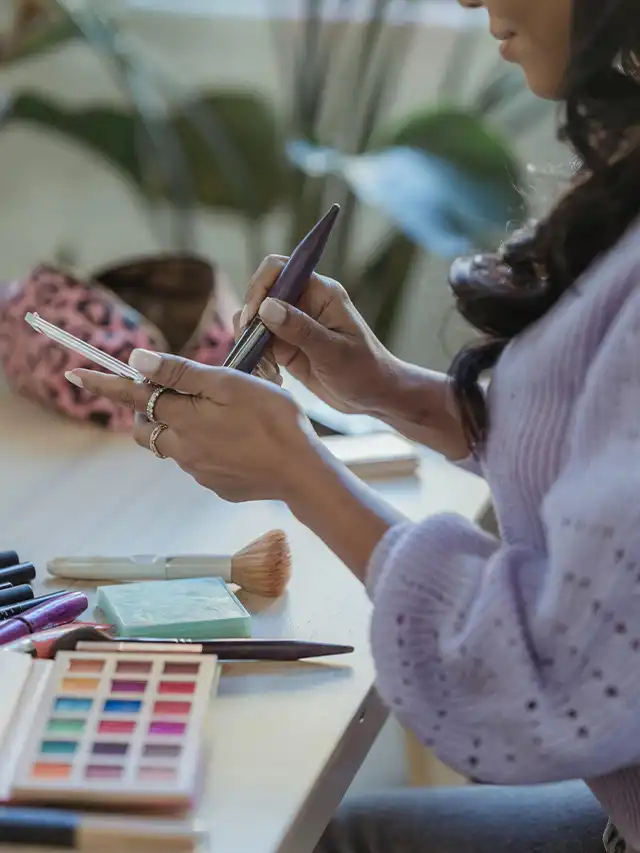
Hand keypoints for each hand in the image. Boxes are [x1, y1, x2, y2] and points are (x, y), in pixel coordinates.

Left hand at [66, 351, 318, 503]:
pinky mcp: (215, 485)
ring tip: (216, 416)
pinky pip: (197, 463)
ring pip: (171, 445)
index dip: (103, 383)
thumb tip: (137, 361)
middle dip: (143, 410)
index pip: (133, 396)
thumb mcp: (230, 384)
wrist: (301, 471)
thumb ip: (182, 373)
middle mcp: (182, 448)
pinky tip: (235, 441)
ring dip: (178, 428)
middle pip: (144, 428)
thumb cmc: (272, 419)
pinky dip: (204, 447)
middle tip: (167, 394)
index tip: (74, 373)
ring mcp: (198, 471)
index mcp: (183, 418)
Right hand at [237, 255, 394, 415]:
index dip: (260, 287)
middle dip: (251, 318)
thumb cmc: (364, 370)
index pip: (279, 269)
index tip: (253, 316)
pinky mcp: (286, 345)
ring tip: (265, 366)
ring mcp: (292, 324)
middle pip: (261, 293)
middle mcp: (303, 303)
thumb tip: (266, 307)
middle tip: (253, 346)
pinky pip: (259, 343)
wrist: (373, 396)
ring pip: (256, 320)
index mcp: (320, 293)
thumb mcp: (333, 352)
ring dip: (251, 341)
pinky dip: (257, 357)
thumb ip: (300, 329)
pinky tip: (271, 375)